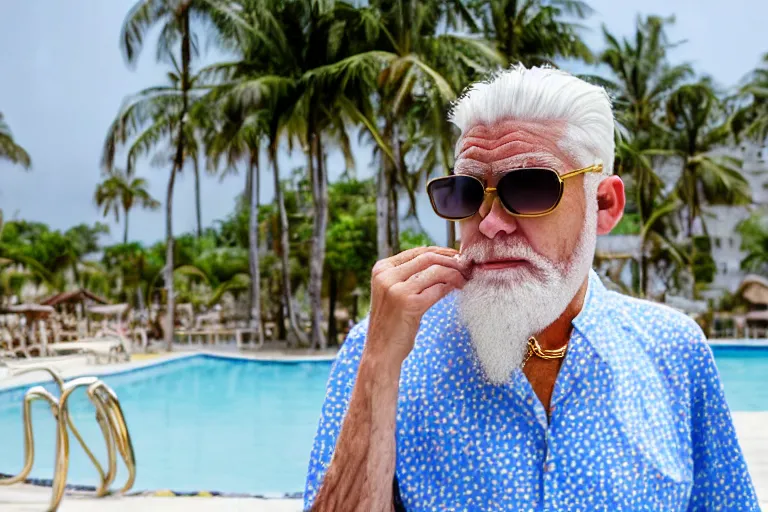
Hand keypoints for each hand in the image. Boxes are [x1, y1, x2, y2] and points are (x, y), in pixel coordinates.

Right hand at [364, 246, 469, 369]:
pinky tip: (459, 289)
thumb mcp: (395, 293)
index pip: (417, 252)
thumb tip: (443, 261)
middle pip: (428, 257)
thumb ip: (410, 276)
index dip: (442, 252)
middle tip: (467, 267)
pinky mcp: (409, 303)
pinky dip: (452, 286)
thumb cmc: (392, 324)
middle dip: (452, 260)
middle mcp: (386, 275)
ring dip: (456, 273)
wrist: (381, 352)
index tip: (458, 257)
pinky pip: (438, 288)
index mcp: (381, 269)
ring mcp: (396, 289)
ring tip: (466, 279)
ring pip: (435, 270)